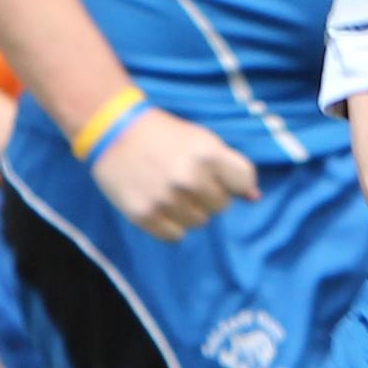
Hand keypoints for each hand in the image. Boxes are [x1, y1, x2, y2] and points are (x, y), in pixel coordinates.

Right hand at [94, 101, 258, 236]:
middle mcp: (189, 179)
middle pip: (221, 206)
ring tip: (170, 190)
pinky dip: (170, 224)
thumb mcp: (200, 140)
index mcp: (207, 154)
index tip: (218, 175)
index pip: (243, 182)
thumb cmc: (162, 135)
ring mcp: (166, 199)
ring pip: (199, 223)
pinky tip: (159, 204)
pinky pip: (175, 236)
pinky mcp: (145, 216)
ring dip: (188, 210)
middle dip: (208, 195)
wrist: (112, 131)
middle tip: (186, 179)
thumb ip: (229, 167)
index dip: (233, 180)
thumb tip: (254, 197)